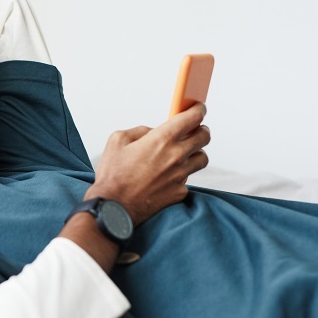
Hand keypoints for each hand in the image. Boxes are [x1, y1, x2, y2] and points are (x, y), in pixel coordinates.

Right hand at [86, 103, 209, 225]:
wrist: (114, 207)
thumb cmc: (113, 176)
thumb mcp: (117, 140)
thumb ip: (140, 130)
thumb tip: (152, 132)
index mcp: (162, 139)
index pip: (192, 118)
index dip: (198, 110)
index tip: (198, 109)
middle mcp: (176, 156)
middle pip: (204, 137)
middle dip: (202, 130)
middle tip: (196, 129)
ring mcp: (180, 176)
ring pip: (202, 159)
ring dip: (196, 152)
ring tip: (186, 153)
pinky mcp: (179, 192)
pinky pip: (188, 179)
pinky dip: (182, 175)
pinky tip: (170, 175)